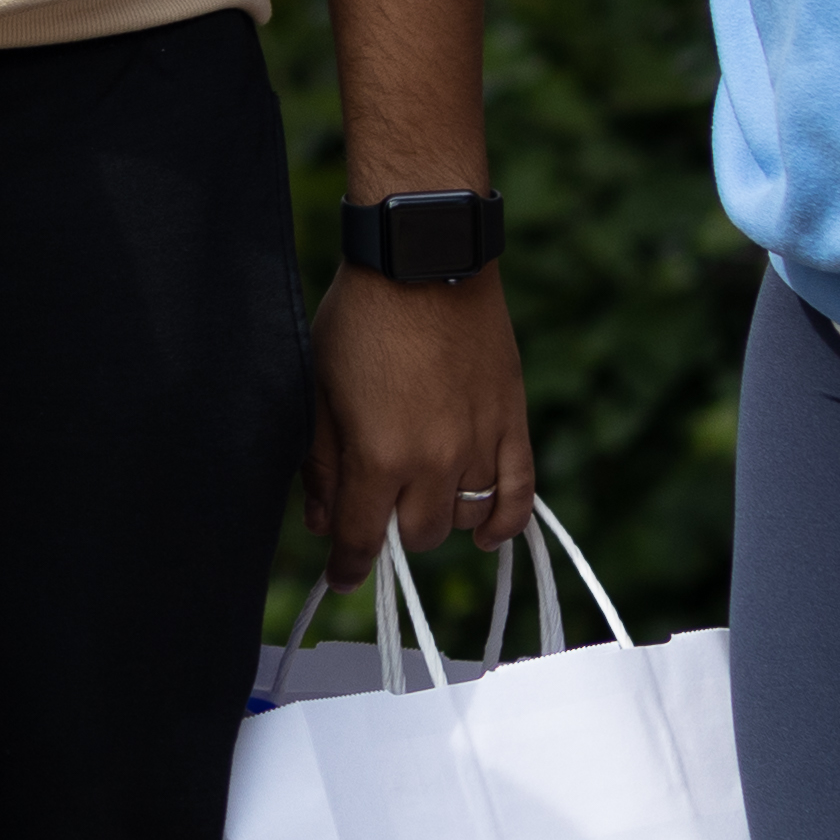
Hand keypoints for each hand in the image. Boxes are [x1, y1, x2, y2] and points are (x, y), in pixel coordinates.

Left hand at [305, 262, 531, 567]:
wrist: (424, 262)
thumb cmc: (360, 319)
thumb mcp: (320, 389)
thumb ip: (322, 463)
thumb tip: (323, 524)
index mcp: (379, 456)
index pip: (364, 540)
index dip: (349, 567)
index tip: (342, 578)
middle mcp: (435, 462)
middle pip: (418, 535)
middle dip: (393, 532)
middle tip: (378, 509)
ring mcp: (480, 444)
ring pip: (466, 520)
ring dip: (441, 519)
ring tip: (421, 497)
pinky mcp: (512, 422)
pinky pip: (520, 494)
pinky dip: (506, 523)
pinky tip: (487, 534)